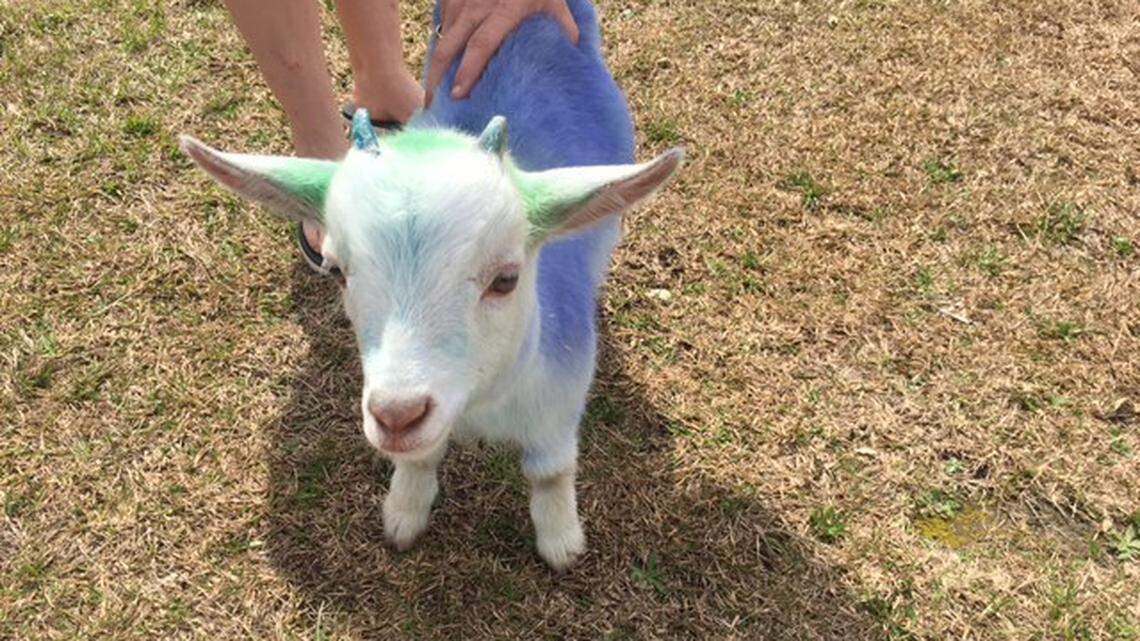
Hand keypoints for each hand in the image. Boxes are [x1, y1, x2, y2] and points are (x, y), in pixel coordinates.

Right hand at [425, 0, 579, 105]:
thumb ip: (565, 31)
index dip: (468, 70)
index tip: (458, 94)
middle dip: (437, 77)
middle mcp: (477, 6)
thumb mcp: (554, 4)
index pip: (482, 44)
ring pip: (441, 37)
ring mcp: (460, 0)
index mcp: (505, 10)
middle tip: (432, 105)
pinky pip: (441, 26)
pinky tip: (437, 69)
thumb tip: (574, 64)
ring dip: (434, 66)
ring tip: (432, 94)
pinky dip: (438, 48)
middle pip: (450, 46)